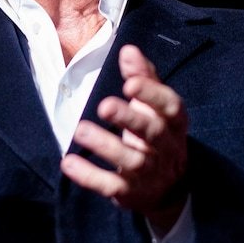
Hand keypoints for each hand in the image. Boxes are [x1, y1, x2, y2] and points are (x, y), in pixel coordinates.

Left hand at [60, 44, 189, 231]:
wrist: (169, 188)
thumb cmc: (157, 134)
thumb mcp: (155, 106)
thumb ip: (144, 77)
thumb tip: (128, 50)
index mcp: (174, 122)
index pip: (170, 107)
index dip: (152, 95)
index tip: (130, 83)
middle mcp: (166, 147)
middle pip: (152, 133)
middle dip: (129, 119)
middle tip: (104, 106)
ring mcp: (149, 172)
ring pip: (132, 160)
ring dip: (106, 146)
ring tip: (81, 130)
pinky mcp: (130, 192)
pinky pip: (111, 185)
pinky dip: (90, 176)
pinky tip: (69, 163)